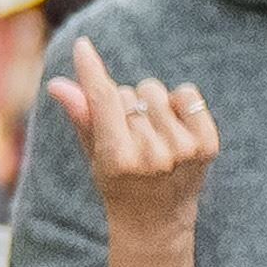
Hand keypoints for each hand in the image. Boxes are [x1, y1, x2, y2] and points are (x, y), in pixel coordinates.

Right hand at [43, 40, 217, 242]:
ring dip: (150, 103)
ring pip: (156, 91)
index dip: (92, 71)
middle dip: (123, 104)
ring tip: (151, 133)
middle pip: (128, 93)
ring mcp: (183, 149)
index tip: (83, 45)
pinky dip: (178, 102)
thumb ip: (81, 117)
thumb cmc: (118, 183)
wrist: (157, 220)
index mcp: (118, 158)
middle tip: (127, 135)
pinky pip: (187, 93)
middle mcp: (152, 154)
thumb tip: (58, 83)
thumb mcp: (93, 155)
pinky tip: (173, 127)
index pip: (104, 101)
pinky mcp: (208, 144)